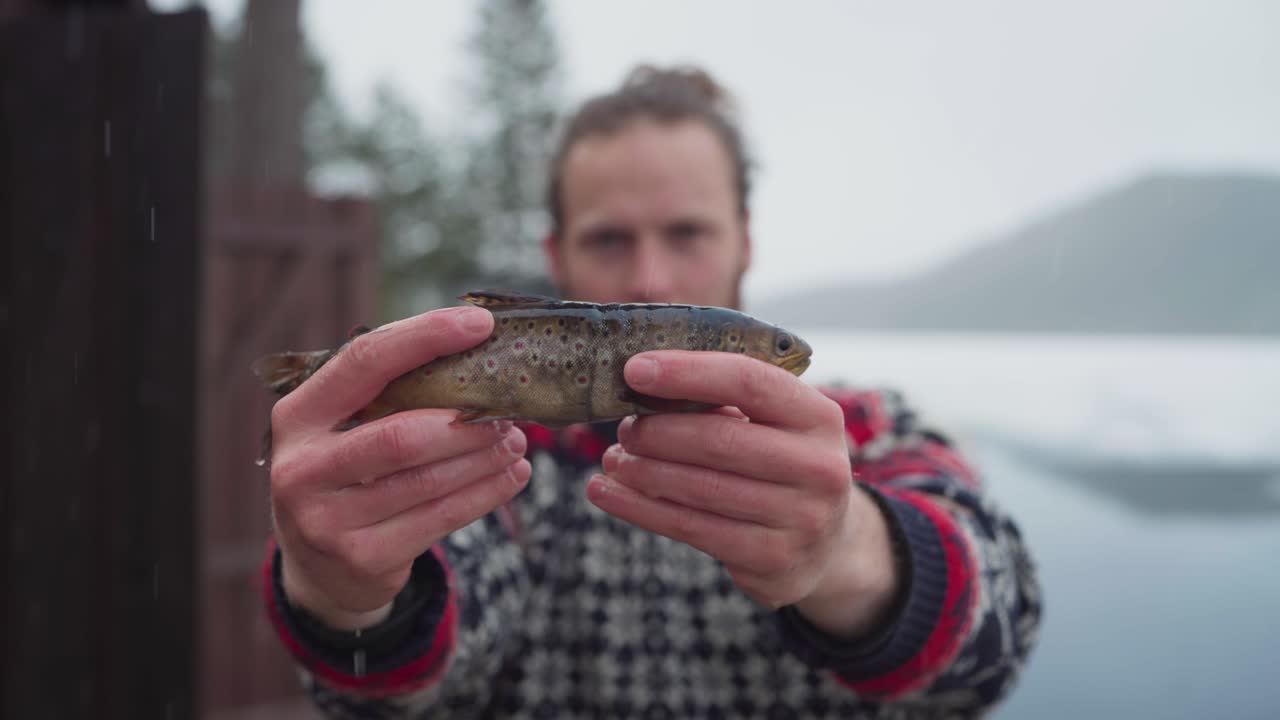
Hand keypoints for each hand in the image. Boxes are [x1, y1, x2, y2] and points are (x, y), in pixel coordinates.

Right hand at [267, 306, 531, 629]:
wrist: (321, 565)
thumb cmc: (349, 472)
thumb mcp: (346, 426)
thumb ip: (392, 390)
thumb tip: (475, 345)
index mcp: (298, 416)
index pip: (364, 362)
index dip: (424, 338)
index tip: (479, 325)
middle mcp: (302, 468)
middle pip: (403, 434)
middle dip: (466, 420)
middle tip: (508, 410)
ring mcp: (327, 520)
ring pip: (428, 480)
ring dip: (484, 458)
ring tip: (515, 441)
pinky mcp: (363, 558)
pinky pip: (440, 519)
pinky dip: (486, 494)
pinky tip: (513, 476)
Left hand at [587, 351, 898, 636]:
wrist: (828, 544)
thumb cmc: (782, 464)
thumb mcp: (775, 425)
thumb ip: (725, 400)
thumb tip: (641, 379)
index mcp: (819, 417)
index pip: (749, 381)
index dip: (687, 373)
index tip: (634, 370)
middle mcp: (820, 468)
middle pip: (719, 439)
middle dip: (658, 431)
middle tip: (625, 428)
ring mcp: (801, 519)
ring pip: (700, 488)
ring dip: (642, 471)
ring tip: (612, 460)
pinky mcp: (772, 559)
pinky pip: (691, 529)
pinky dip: (640, 508)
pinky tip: (609, 493)